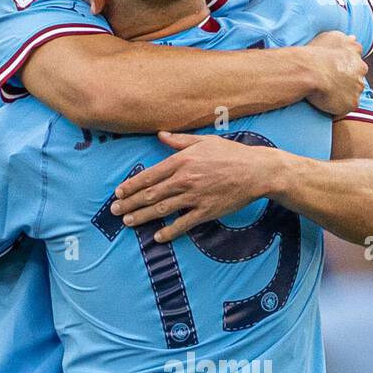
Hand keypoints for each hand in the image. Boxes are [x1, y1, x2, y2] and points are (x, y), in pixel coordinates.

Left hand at [110, 132, 277, 241]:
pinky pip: (184, 224)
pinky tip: (157, 237)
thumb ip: (179, 140)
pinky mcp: (207, 211)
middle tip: (115, 210)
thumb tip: (160, 135)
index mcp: (182, 161)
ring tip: (128, 222)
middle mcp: (185, 179)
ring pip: (162, 209)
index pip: (149, 175)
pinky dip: (169, 231)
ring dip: (143, 216)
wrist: (257, 171)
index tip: (119, 192)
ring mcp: (195, 197)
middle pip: (151, 194)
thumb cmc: (231, 154)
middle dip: (130, 203)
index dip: (132, 185)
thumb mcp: (204, 141)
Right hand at [301, 30, 366, 115]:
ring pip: (351, 94)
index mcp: (357, 56)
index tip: (332, 72)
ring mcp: (358, 88)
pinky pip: (344, 108)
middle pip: (356, 80)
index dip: (343, 70)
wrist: (309, 71)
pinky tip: (324, 103)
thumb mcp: (331, 37)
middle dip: (345, 82)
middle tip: (328, 84)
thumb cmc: (316, 53)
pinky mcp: (352, 104)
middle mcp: (361, 72)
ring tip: (324, 94)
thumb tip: (354, 38)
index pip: (355, 65)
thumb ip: (345, 39)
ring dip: (341, 95)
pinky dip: (336, 107)